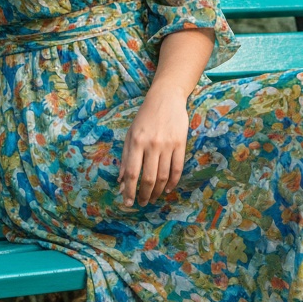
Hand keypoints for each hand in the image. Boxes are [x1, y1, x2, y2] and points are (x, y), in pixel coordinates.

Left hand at [118, 88, 188, 206]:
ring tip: (153, 198)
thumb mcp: (130, 134)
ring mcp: (167, 144)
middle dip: (144, 194)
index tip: (128, 203)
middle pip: (149, 178)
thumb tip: (121, 182)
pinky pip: (177, 168)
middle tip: (142, 203)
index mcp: (136, 142)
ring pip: (164, 176)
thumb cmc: (145, 117)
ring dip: (158, 191)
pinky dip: (173, 182)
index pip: (132, 173)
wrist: (166, 98)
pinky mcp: (180, 143)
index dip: (129, 191)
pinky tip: (168, 189)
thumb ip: (126, 158)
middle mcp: (152, 144)